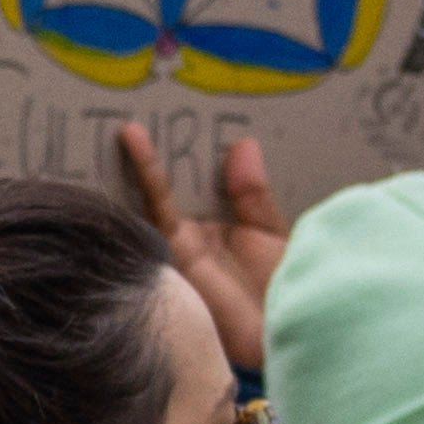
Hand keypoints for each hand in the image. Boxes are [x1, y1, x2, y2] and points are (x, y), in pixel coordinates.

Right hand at [105, 117, 291, 372]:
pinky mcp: (173, 248)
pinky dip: (144, 169)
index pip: (204, 181)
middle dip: (164, 142)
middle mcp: (197, 233)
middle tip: (150, 92)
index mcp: (224, 228)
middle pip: (174, 182)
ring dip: (143, 151)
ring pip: (156, 188)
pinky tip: (132, 136)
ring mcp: (181, 241)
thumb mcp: (275, 233)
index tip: (190, 108)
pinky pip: (153, 204)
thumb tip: (243, 144)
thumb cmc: (293, 286)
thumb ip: (253, 193)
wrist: (288, 331)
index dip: (195, 148)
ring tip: (130, 103)